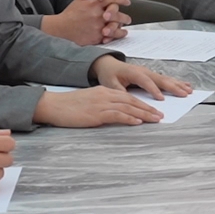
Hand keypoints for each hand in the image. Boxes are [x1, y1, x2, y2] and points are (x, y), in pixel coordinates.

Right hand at [33, 84, 165, 125]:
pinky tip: (138, 122)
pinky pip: (117, 114)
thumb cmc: (69, 106)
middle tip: (160, 115)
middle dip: (148, 108)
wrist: (54, 105)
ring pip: (128, 107)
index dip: (142, 103)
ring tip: (155, 119)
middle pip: (132, 101)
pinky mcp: (96, 113)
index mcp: (105, 91)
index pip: (128, 96)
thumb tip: (115, 113)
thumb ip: (103, 105)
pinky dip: (129, 118)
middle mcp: (106, 95)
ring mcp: (101, 103)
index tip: (153, 110)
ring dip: (144, 114)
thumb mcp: (89, 102)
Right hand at [41, 0, 130, 44]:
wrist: (61, 28)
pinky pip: (110, 36)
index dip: (122, 0)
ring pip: (115, 26)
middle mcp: (98, 14)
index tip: (127, 2)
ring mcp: (98, 26)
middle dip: (124, 16)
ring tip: (125, 28)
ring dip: (122, 27)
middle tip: (128, 19)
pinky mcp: (96, 37)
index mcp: (94, 3)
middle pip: (116, 13)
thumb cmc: (71, 13)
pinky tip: (120, 34)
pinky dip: (116, 35)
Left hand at [92, 55, 192, 98]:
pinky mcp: (152, 75)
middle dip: (173, 87)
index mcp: (134, 73)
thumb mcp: (110, 83)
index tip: (161, 99)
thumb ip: (119, 91)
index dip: (154, 90)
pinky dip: (176, 82)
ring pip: (166, 79)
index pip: (146, 82)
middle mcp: (144, 71)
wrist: (109, 65)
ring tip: (189, 91)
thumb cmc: (110, 74)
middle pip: (161, 79)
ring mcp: (149, 72)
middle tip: (183, 94)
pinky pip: (165, 79)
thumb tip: (127, 99)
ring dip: (178, 85)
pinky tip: (186, 85)